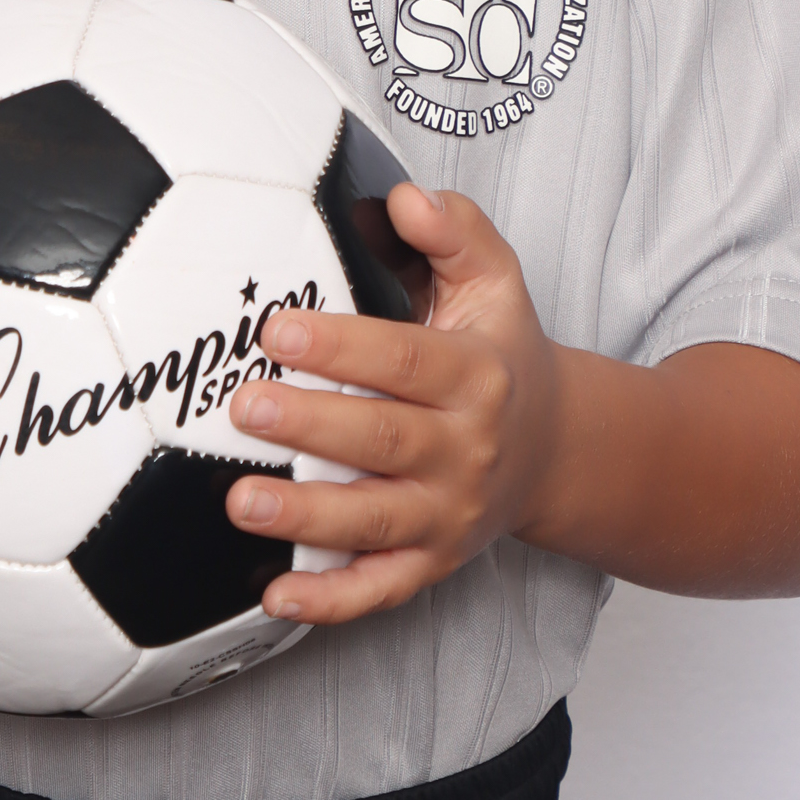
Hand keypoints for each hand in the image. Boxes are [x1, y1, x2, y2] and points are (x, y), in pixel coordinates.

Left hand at [225, 182, 560, 622]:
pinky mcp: (431, 562)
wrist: (555, 449)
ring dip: (306, 518)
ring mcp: (447, 514)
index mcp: (476, 377)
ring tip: (243, 501)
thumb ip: (456, 231)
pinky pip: (381, 589)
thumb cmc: (502, 355)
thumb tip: (409, 197)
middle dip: (311, 427)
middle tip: (244, 407)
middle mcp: (465, 451)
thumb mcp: (495, 281)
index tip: (280, 331)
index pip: (405, 362)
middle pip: (383, 442)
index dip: (342, 346)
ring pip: (374, 523)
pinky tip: (277, 596)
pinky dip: (331, 602)